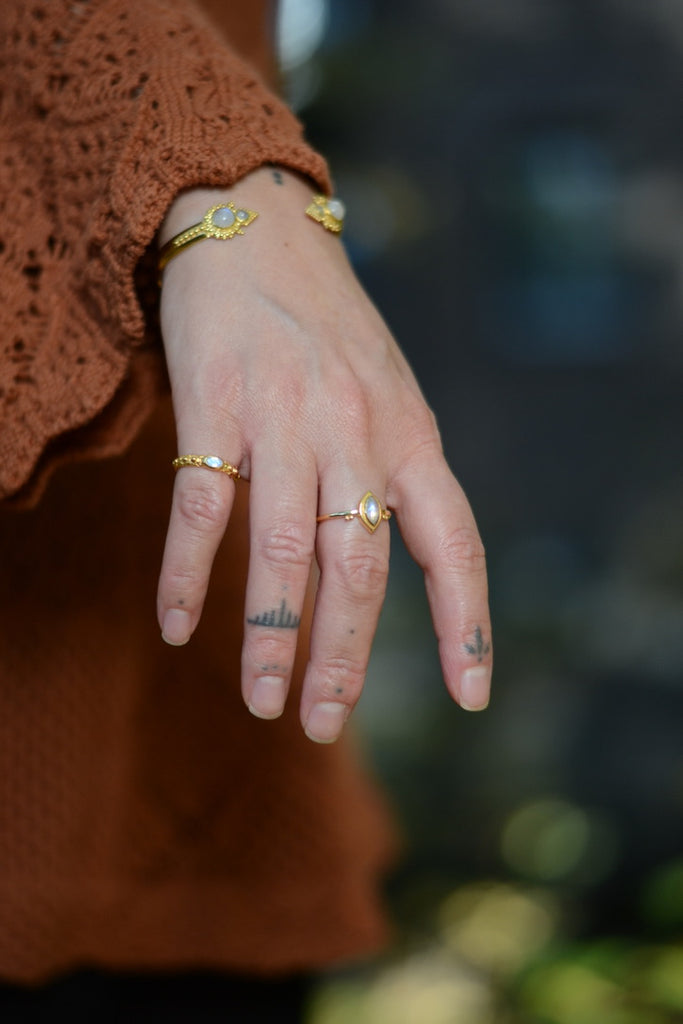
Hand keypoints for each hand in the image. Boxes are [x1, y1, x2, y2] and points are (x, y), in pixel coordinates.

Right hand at [156, 166, 491, 742]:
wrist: (258, 227)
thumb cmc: (328, 326)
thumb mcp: (388, 392)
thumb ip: (394, 470)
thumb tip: (378, 566)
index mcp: (410, 433)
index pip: (454, 543)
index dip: (465, 624)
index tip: (471, 696)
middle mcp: (355, 431)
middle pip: (359, 567)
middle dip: (344, 657)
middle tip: (323, 725)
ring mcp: (284, 417)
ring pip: (282, 548)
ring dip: (270, 636)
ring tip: (260, 702)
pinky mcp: (214, 403)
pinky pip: (202, 506)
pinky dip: (187, 574)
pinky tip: (177, 626)